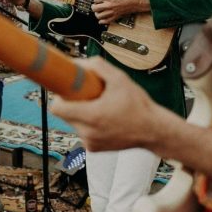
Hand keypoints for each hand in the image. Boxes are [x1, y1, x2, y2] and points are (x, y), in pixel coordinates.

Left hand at [49, 57, 167, 150]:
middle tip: (87, 95)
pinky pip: (83, 132)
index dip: (60, 96)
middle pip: (65, 115)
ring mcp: (90, 142)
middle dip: (73, 103)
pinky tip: (105, 119)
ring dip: (81, 114)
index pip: (57, 108)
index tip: (66, 90)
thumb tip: (79, 63)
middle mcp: (88, 132)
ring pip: (74, 124)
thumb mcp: (120, 79)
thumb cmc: (139, 106)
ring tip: (100, 107)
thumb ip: (97, 66)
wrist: (153, 130)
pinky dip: (89, 124)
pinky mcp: (94, 148)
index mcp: (92, 116)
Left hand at [91, 0, 149, 23]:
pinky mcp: (116, 16)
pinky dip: (102, 21)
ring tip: (98, 12)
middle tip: (94, 6)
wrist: (136, 1)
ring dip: (97, 14)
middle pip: (95, 8)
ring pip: (99, 16)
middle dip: (93, 7)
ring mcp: (112, 12)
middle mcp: (109, 5)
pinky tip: (101, 20)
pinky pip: (106, 21)